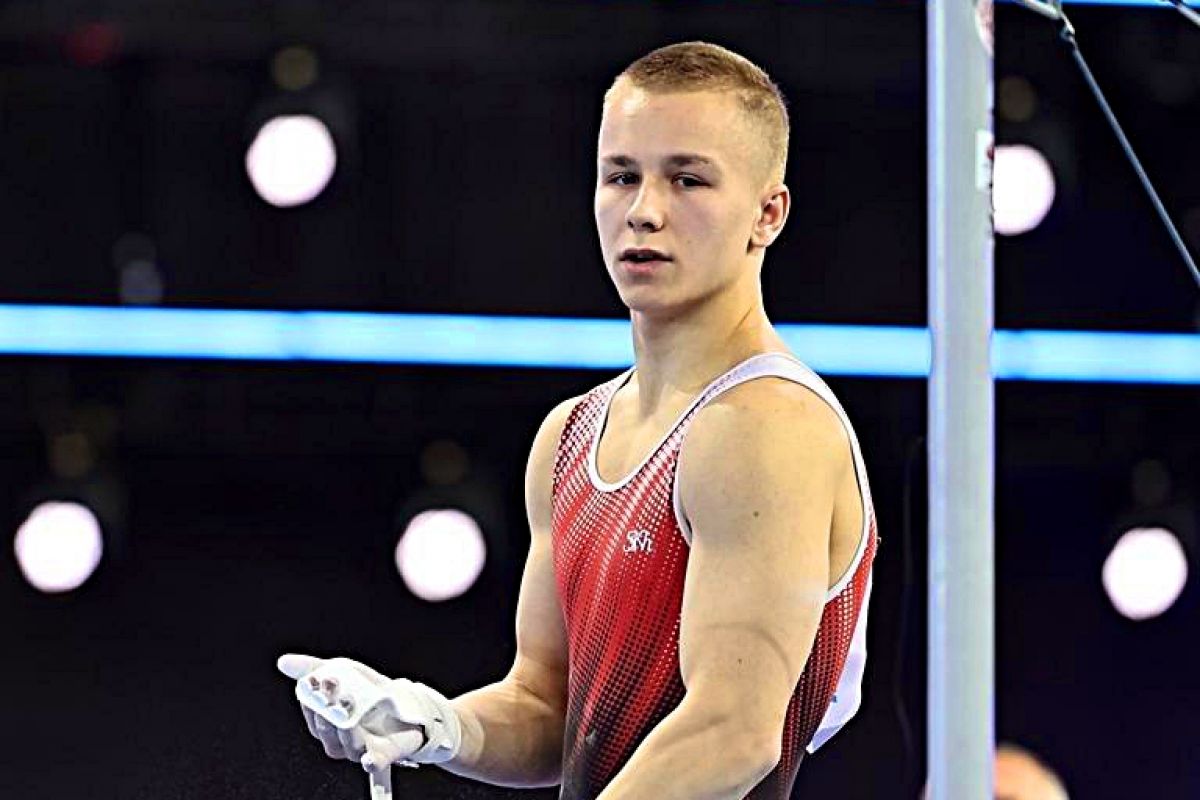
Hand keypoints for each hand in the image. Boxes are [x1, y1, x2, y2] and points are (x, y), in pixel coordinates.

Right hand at [277, 653, 431, 773]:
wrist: (407, 704)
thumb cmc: (368, 694)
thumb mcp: (343, 672)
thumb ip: (314, 669)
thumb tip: (283, 661)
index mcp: (327, 724)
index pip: (313, 716)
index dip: (312, 700)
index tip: (315, 681)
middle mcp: (341, 740)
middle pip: (328, 731)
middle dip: (328, 708)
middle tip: (332, 685)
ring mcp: (361, 749)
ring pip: (347, 746)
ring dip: (347, 728)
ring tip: (349, 704)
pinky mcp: (384, 755)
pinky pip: (375, 764)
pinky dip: (370, 763)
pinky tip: (368, 759)